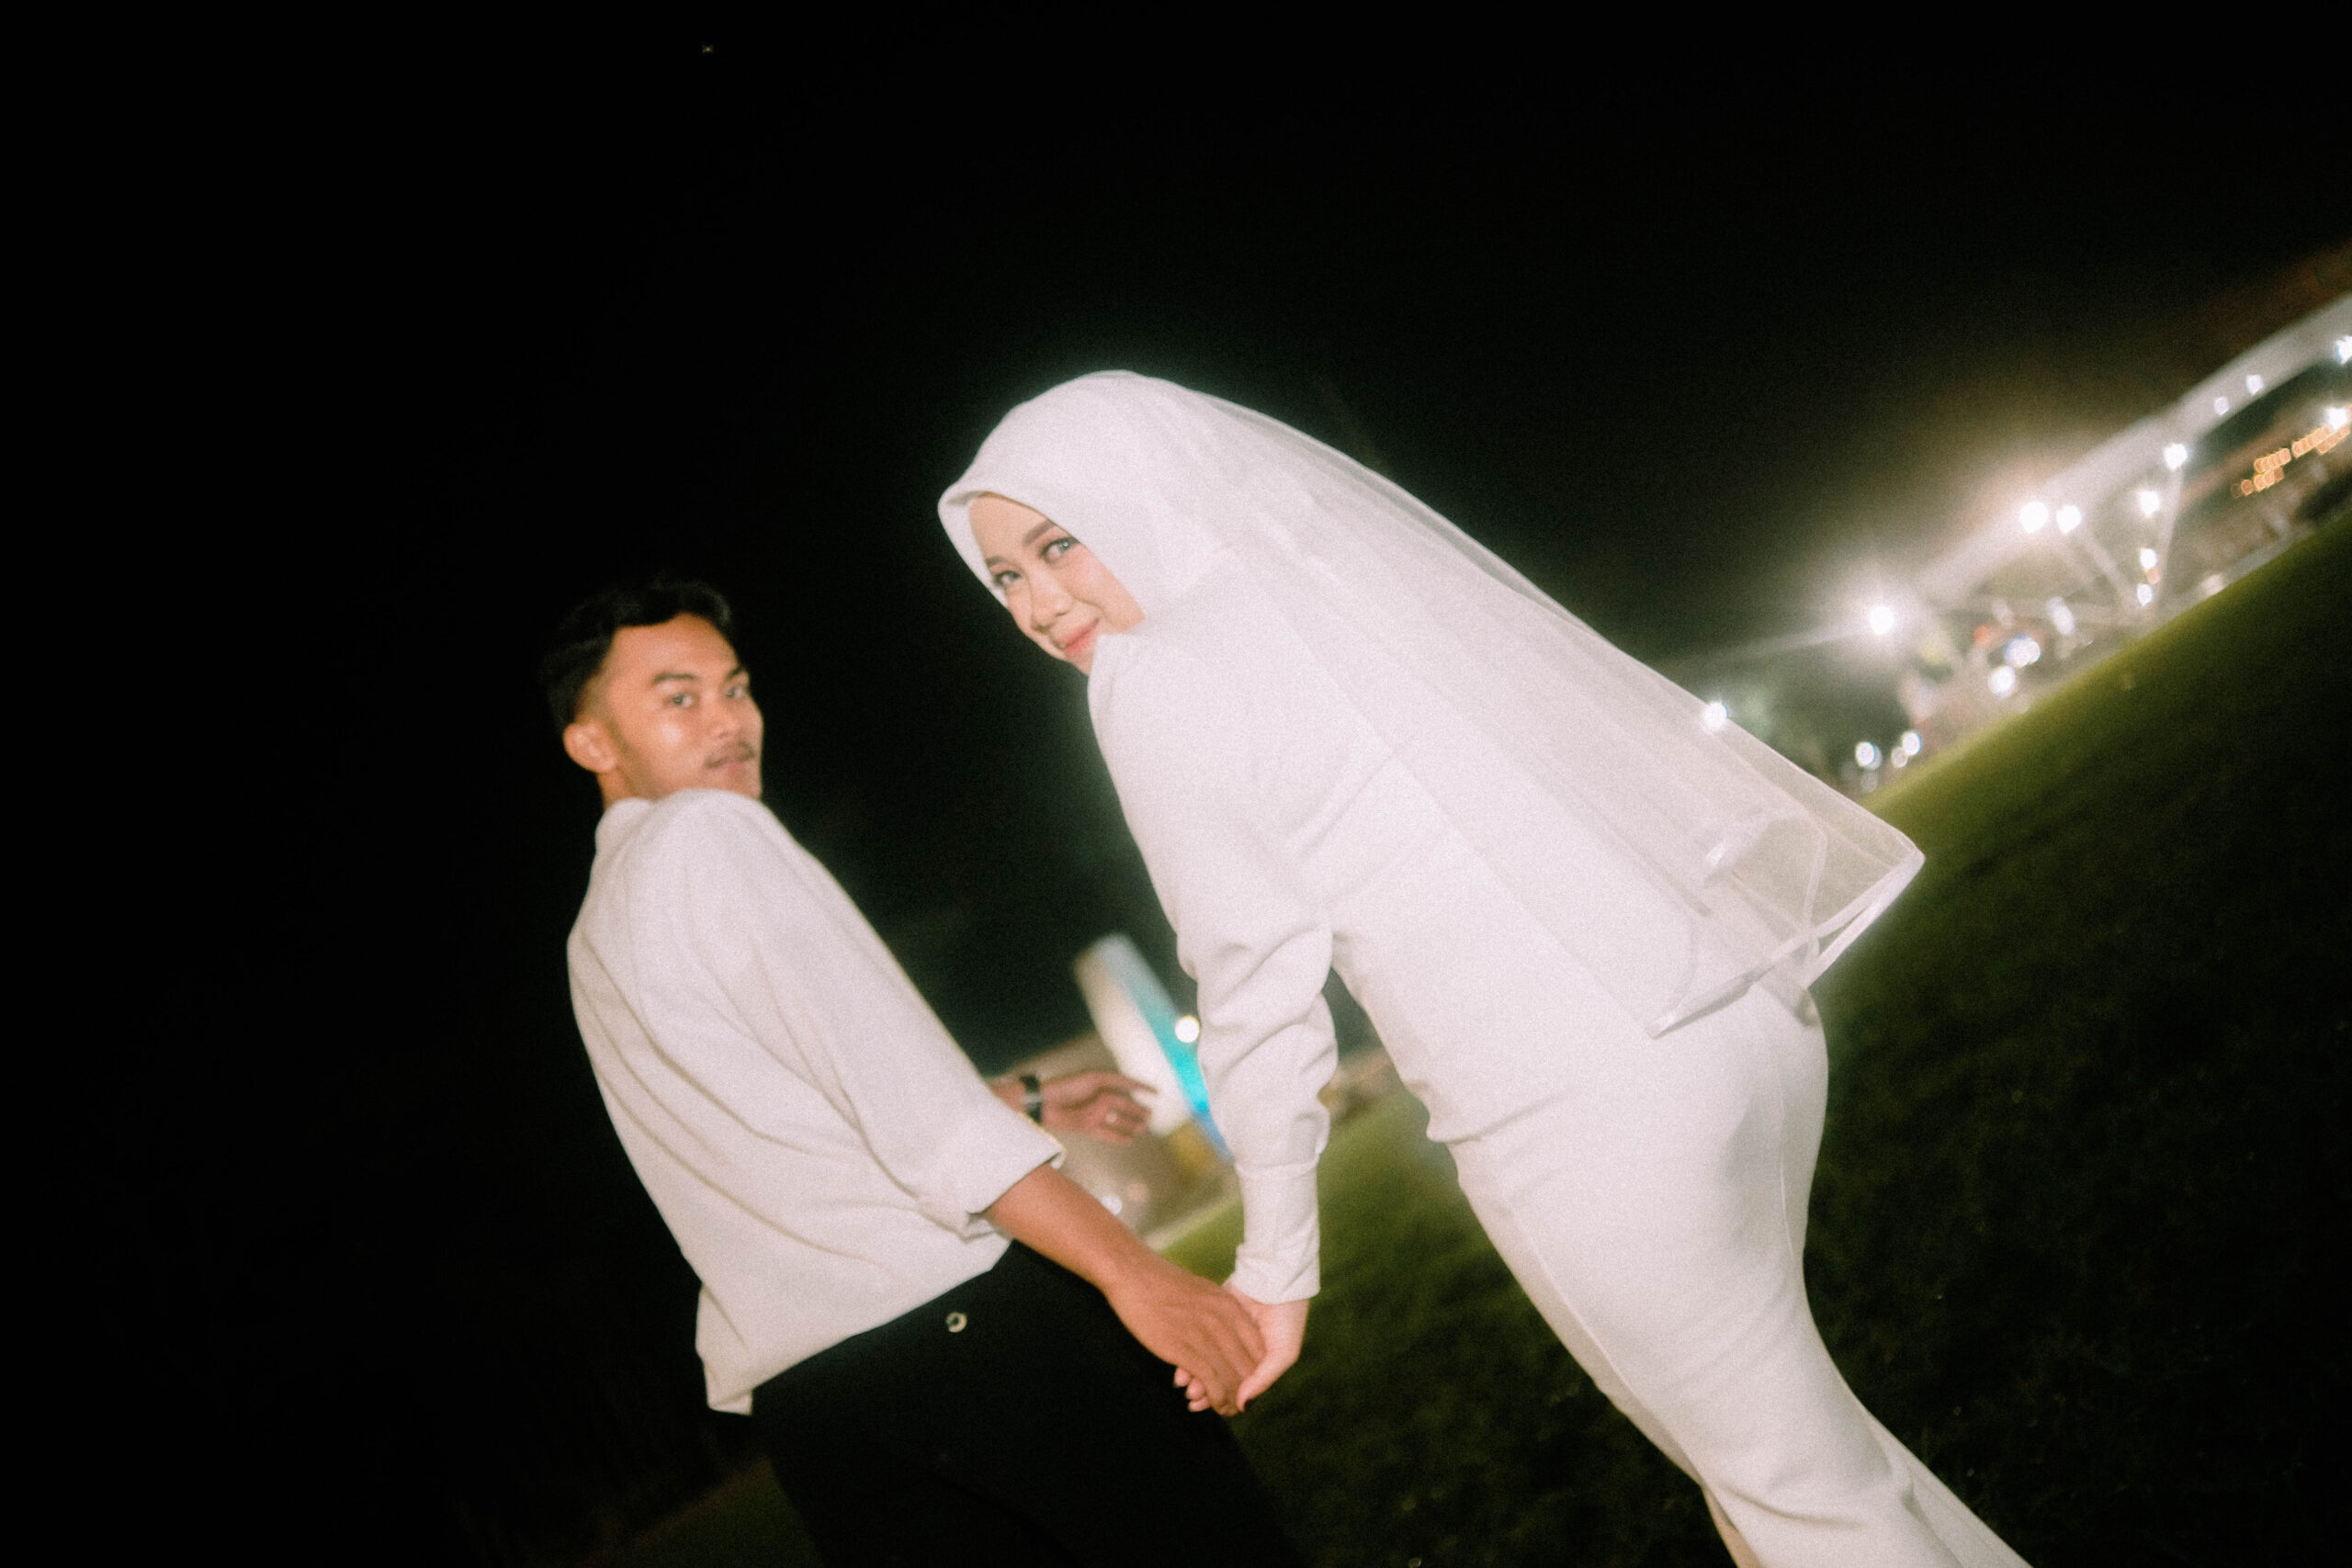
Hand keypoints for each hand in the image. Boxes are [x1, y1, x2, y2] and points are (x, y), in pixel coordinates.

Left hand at [1038, 1071, 1156, 1144]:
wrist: (1043, 1103)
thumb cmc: (1066, 1086)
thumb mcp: (1092, 1078)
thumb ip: (1113, 1082)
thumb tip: (1131, 1087)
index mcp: (1102, 1082)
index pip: (1126, 1084)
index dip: (1141, 1087)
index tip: (1156, 1093)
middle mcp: (1100, 1097)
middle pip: (1124, 1105)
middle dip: (1137, 1110)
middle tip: (1151, 1116)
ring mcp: (1095, 1113)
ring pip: (1118, 1120)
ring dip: (1130, 1125)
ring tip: (1143, 1129)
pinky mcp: (1088, 1127)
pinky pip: (1107, 1134)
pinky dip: (1118, 1137)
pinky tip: (1130, 1140)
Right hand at [1101, 1253, 1265, 1416]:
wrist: (1134, 1274)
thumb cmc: (1163, 1282)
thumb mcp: (1203, 1291)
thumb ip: (1220, 1312)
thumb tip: (1227, 1330)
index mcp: (1231, 1307)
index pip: (1259, 1348)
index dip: (1258, 1371)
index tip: (1251, 1384)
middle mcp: (1224, 1322)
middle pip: (1249, 1367)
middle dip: (1247, 1390)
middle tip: (1241, 1404)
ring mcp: (1204, 1336)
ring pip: (1231, 1378)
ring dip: (1232, 1400)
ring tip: (1228, 1410)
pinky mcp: (1183, 1349)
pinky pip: (1210, 1382)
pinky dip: (1215, 1399)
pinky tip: (1212, 1405)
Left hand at [1179, 1289, 1307, 1411]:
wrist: (1276, 1276)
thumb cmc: (1287, 1317)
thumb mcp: (1283, 1352)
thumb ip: (1263, 1379)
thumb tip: (1242, 1406)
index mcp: (1258, 1362)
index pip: (1235, 1388)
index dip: (1221, 1398)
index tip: (1205, 1406)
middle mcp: (1239, 1350)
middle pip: (1217, 1376)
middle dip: (1204, 1389)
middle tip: (1191, 1399)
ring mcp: (1225, 1333)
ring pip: (1205, 1359)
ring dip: (1194, 1373)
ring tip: (1183, 1384)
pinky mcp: (1214, 1316)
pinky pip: (1197, 1338)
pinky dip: (1189, 1350)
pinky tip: (1181, 1361)